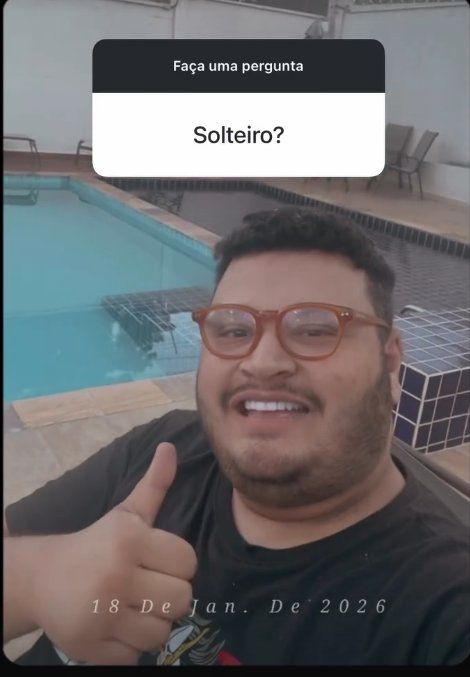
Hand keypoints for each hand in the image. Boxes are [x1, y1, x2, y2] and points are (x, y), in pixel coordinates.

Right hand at [29, 443, 196, 664]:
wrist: (44, 578)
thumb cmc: (96, 543)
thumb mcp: (126, 513)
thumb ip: (154, 485)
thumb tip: (170, 448)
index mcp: (129, 540)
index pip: (188, 562)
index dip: (178, 565)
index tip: (159, 563)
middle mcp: (116, 576)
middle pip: (182, 599)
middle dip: (168, 595)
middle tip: (147, 587)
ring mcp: (102, 614)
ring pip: (163, 632)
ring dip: (152, 623)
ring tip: (132, 607)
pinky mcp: (91, 647)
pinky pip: (136, 656)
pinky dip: (130, 646)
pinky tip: (115, 626)